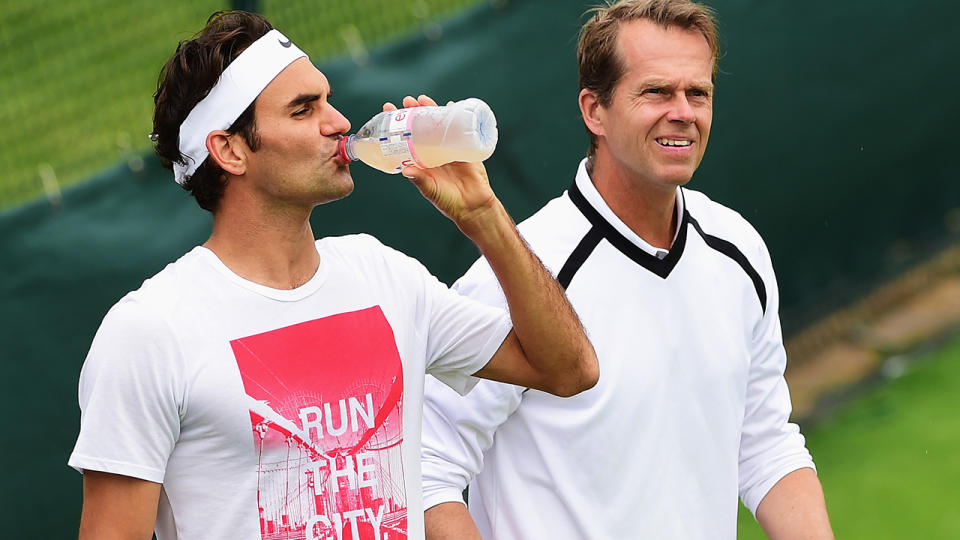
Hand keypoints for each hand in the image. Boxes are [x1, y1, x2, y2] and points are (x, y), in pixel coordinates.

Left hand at [382, 95, 499, 237]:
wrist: (473, 206)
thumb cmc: (449, 201)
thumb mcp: (431, 190)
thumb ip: (420, 180)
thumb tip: (405, 170)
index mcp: (422, 160)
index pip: (407, 137)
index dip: (398, 125)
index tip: (389, 111)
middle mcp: (433, 151)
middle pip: (422, 126)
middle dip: (415, 112)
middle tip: (407, 100)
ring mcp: (449, 148)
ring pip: (439, 124)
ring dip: (432, 110)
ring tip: (423, 99)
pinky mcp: (465, 148)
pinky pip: (460, 129)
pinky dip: (457, 116)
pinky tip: (452, 105)